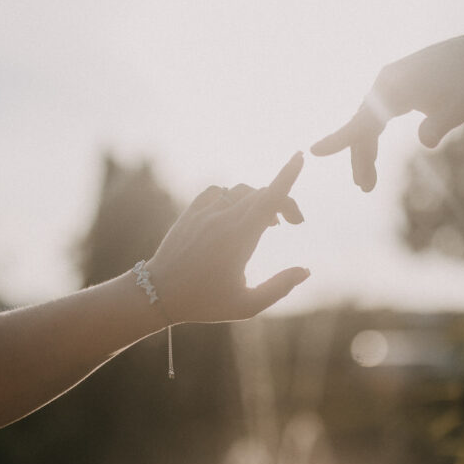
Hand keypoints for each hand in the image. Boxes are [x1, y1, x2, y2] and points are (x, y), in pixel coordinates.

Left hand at [146, 152, 308, 322]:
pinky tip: (235, 212)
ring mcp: (204, 213)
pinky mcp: (190, 213)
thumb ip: (279, 288)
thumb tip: (305, 270)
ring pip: (240, 191)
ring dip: (259, 200)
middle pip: (261, 194)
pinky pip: (216, 191)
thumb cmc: (204, 303)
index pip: (269, 198)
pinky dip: (231, 196)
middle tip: (294, 223)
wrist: (158, 294)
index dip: (287, 176)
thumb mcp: (247, 306)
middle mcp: (222, 219)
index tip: (299, 157)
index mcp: (239, 238)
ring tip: (267, 224)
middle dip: (283, 202)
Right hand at [311, 33, 463, 191]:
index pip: (364, 118)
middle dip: (359, 157)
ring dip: (364, 153)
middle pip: (362, 126)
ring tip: (367, 185)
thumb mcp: (462, 104)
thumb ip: (443, 123)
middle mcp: (384, 84)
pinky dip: (370, 141)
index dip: (341, 138)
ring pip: (365, 125)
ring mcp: (385, 88)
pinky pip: (373, 121)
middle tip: (365, 188)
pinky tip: (370, 162)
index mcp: (396, 86)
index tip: (315, 151)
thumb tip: (427, 143)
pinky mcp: (390, 94)